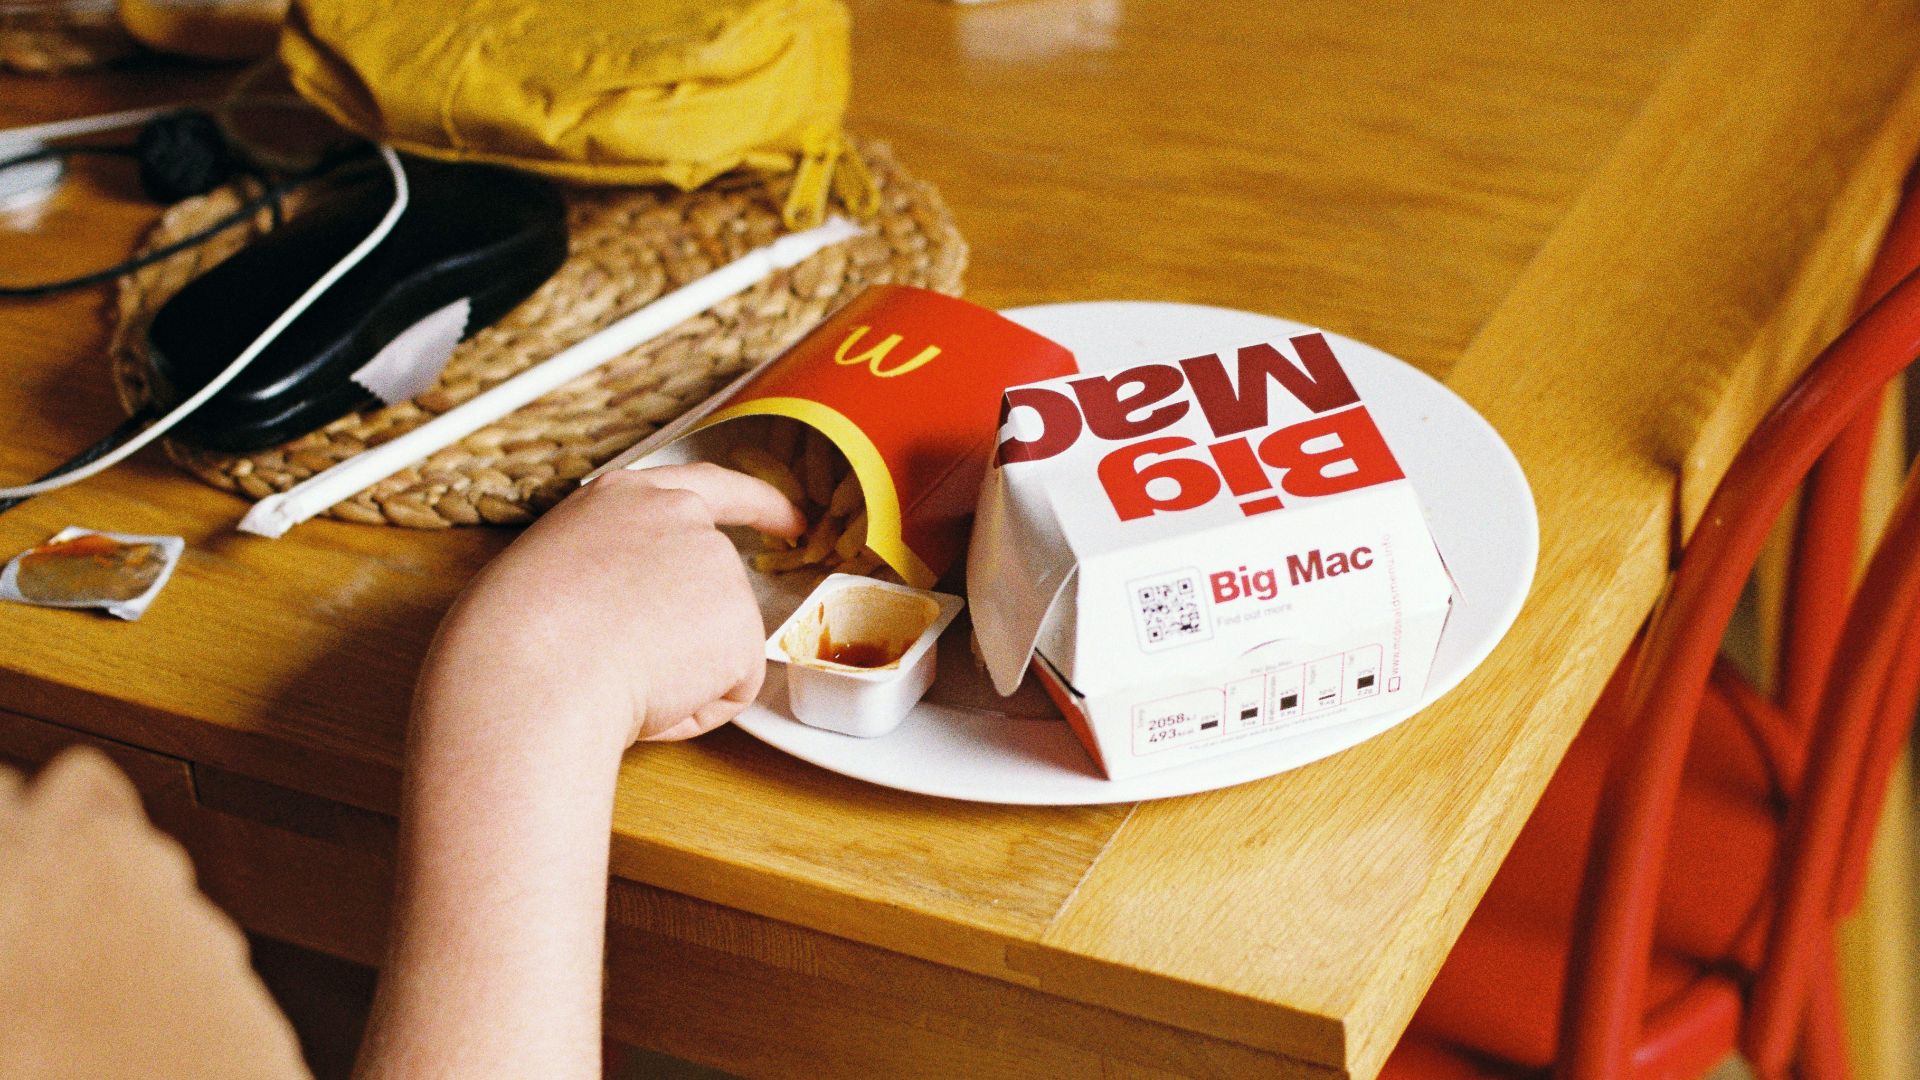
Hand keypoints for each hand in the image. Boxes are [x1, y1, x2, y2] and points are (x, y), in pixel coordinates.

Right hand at [421, 462, 804, 746]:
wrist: (528, 672)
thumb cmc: (510, 636)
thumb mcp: (550, 570)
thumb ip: (605, 570)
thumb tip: (619, 615)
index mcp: (623, 499)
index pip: (709, 488)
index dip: (756, 504)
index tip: (789, 517)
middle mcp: (679, 517)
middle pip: (713, 589)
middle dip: (692, 634)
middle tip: (626, 664)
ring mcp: (717, 566)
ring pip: (715, 647)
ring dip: (678, 676)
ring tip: (613, 672)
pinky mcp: (740, 623)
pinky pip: (729, 690)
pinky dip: (693, 710)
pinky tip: (647, 696)